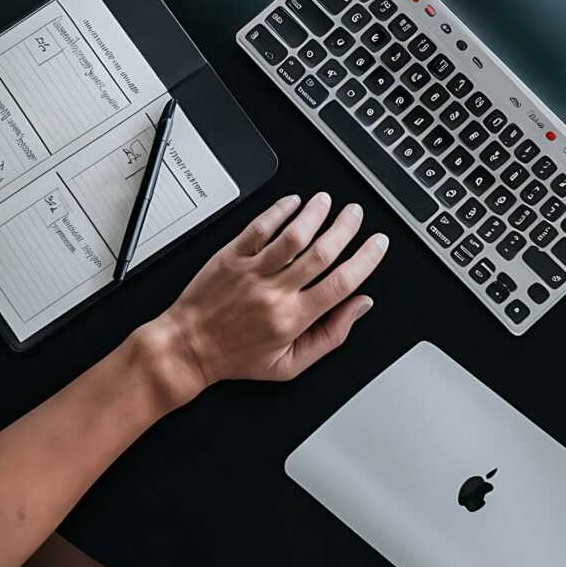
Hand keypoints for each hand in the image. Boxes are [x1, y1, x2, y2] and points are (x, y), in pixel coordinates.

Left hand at [155, 192, 387, 397]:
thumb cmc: (237, 357)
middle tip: (356, 214)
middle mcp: (275, 293)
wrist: (188, 347)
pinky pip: (259, 228)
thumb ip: (331, 336)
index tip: (377, 244)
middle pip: (321, 253)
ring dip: (315, 214)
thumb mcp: (291, 365)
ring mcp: (252, 272)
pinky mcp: (231, 257)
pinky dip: (278, 211)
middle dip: (345, 228)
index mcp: (293, 319)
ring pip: (292, 236)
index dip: (366, 260)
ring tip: (328, 201)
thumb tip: (359, 306)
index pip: (341, 283)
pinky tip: (293, 202)